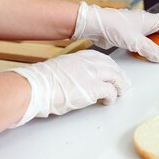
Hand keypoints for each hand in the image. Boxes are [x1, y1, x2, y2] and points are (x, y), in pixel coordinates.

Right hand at [10, 50, 129, 126]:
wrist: (35, 86)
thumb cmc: (41, 81)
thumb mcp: (61, 67)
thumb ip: (73, 70)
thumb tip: (78, 79)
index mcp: (80, 56)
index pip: (103, 59)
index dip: (110, 67)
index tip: (113, 72)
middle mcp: (89, 63)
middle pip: (113, 68)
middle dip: (120, 76)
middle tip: (123, 85)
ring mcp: (93, 74)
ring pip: (116, 78)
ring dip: (120, 87)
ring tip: (119, 94)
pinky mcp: (94, 89)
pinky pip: (111, 92)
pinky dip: (111, 98)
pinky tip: (107, 102)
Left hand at [71, 2, 158, 62]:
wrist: (95, 25)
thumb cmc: (114, 27)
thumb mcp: (135, 41)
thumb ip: (150, 50)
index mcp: (150, 20)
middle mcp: (145, 21)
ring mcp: (137, 26)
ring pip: (156, 31)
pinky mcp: (129, 32)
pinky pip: (146, 37)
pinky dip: (153, 42)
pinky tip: (152, 48)